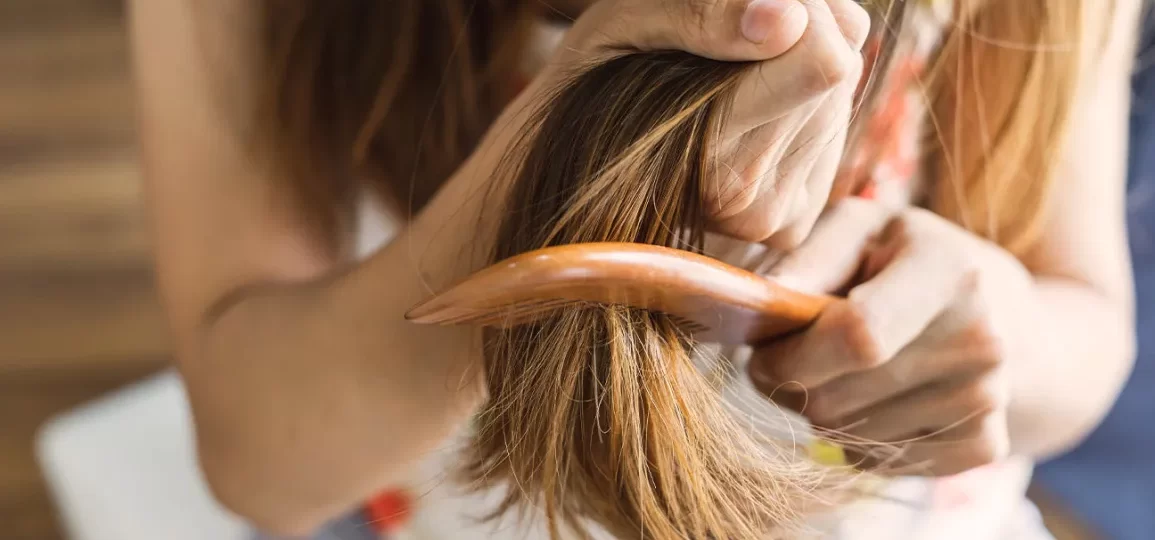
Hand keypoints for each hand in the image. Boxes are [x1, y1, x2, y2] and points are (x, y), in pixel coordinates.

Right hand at [542, 0, 870, 246]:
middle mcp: (744, 200)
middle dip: (794, 40)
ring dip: (793, 73)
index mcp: (705, 148)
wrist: (571, 168)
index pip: (822, 60)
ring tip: (724, 84)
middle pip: (837, 73)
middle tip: (726, 47)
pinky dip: (797, 111)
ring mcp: (770, 221)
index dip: (795, 11)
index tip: (744, 11)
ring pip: (838, 100)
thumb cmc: (593, 81)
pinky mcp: (788, 225)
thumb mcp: (625, 19)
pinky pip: (832, 138)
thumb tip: (787, 20)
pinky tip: (743, 115)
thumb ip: (701, 11)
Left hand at [747, 198, 1036, 475]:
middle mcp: (980, 338)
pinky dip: (857, 441)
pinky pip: (879, 463)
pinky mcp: (984, 445)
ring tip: (838, 373)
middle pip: (840, 397)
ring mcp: (987, 397)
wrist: (1005, 315)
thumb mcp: (861, 231)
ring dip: (821, 413)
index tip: (762, 353)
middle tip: (788, 361)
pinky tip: (874, 400)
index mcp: (948, 270)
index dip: (791, 355)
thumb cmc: (904, 261)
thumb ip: (809, 258)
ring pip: (850, 437)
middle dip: (791, 387)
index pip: (858, 335)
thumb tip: (763, 299)